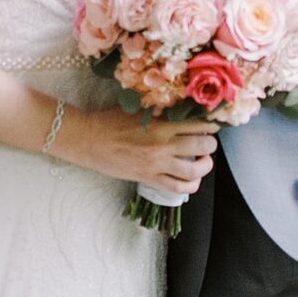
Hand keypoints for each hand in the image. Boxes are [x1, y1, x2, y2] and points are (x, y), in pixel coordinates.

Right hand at [53, 107, 217, 198]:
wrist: (87, 140)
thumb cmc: (109, 121)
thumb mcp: (137, 108)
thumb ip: (161, 110)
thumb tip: (182, 108)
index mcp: (160, 124)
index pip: (198, 124)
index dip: (210, 123)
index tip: (210, 123)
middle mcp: (162, 146)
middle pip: (203, 146)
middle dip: (211, 143)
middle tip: (208, 140)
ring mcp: (156, 165)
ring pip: (194, 171)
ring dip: (205, 165)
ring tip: (203, 160)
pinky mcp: (148, 179)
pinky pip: (178, 188)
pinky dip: (190, 185)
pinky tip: (190, 178)